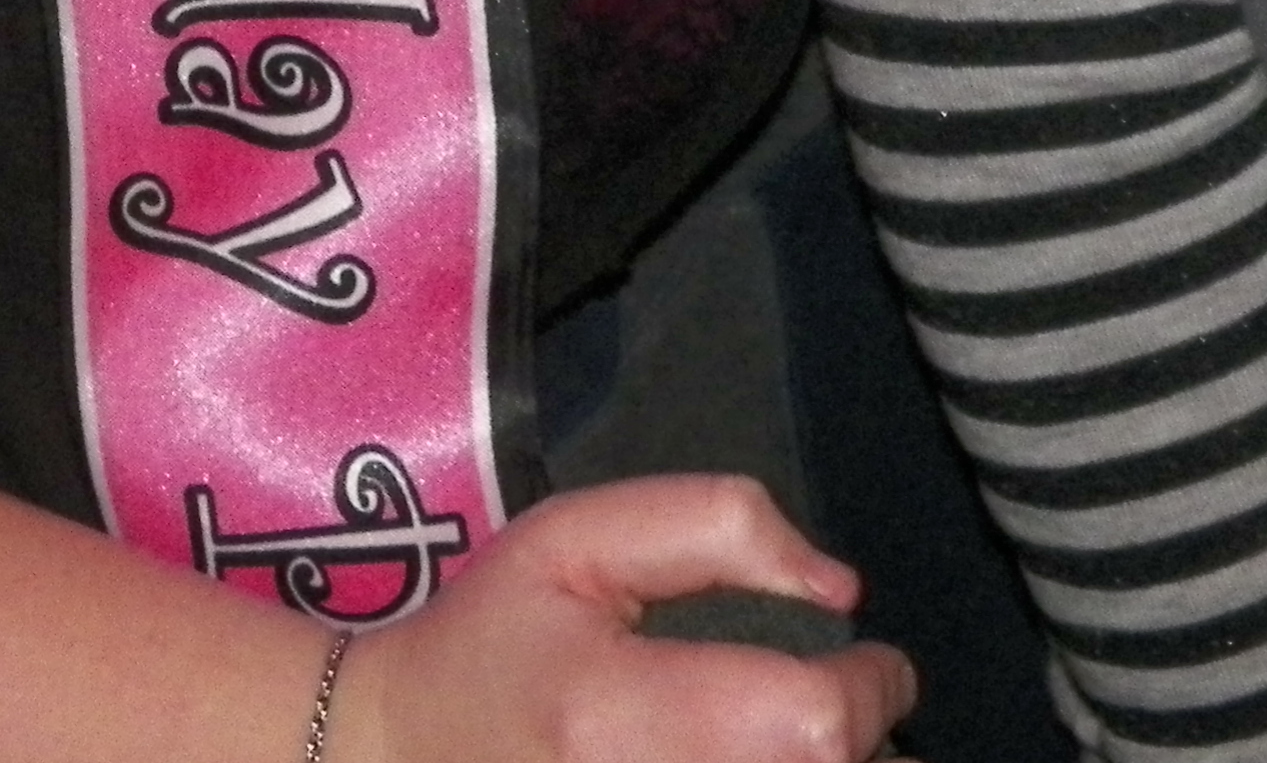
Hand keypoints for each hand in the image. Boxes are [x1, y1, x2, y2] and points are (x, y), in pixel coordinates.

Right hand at [334, 478, 914, 762]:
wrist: (397, 758)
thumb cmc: (492, 640)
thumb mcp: (577, 539)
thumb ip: (714, 527)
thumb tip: (837, 591)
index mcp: (614, 715)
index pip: (810, 724)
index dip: (869, 687)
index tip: (864, 659)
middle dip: (859, 743)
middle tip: (837, 707)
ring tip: (795, 740)